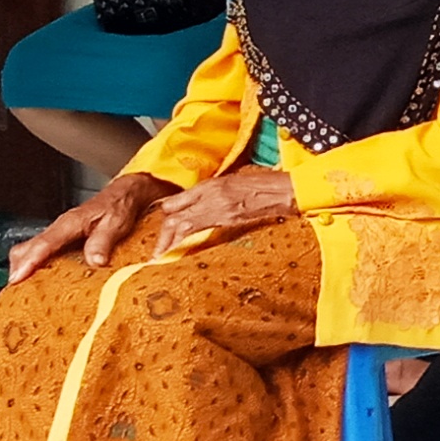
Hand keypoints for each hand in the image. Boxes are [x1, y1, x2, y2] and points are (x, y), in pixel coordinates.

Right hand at [10, 171, 165, 283]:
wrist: (125, 194)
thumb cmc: (120, 206)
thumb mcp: (116, 223)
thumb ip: (103, 241)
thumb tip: (94, 261)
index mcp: (71, 222)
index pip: (44, 243)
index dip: (30, 262)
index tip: (18, 278)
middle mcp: (60, 228)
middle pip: (26, 247)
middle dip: (17, 269)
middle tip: (15, 293)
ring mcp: (58, 234)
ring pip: (29, 250)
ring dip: (24, 269)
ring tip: (23, 292)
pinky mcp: (61, 239)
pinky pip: (40, 252)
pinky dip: (34, 266)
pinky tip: (39, 281)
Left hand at [152, 167, 297, 246]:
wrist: (284, 190)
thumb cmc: (262, 185)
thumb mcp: (230, 184)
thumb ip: (209, 196)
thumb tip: (189, 210)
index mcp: (210, 186)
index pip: (176, 203)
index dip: (164, 218)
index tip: (158, 232)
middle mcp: (210, 196)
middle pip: (176, 218)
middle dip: (163, 238)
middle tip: (155, 255)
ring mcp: (219, 209)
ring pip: (184, 226)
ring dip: (170, 243)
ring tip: (163, 257)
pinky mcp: (229, 219)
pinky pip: (201, 232)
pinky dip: (187, 242)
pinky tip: (183, 251)